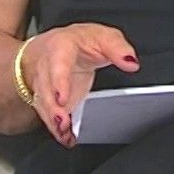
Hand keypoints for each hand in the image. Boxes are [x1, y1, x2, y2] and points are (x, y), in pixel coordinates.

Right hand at [21, 23, 138, 147]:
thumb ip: (117, 47)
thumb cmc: (79, 42)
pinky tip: (66, 137)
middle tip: (62, 122)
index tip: (63, 98)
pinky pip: (47, 115)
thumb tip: (131, 62)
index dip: (59, 81)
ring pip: (42, 103)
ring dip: (52, 121)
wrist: (52, 46)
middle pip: (46, 88)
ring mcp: (44, 84)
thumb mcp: (102, 36)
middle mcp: (47, 66)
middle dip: (52, 107)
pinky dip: (56, 129)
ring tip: (64, 133)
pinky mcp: (45, 99)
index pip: (58, 64)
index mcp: (61, 47)